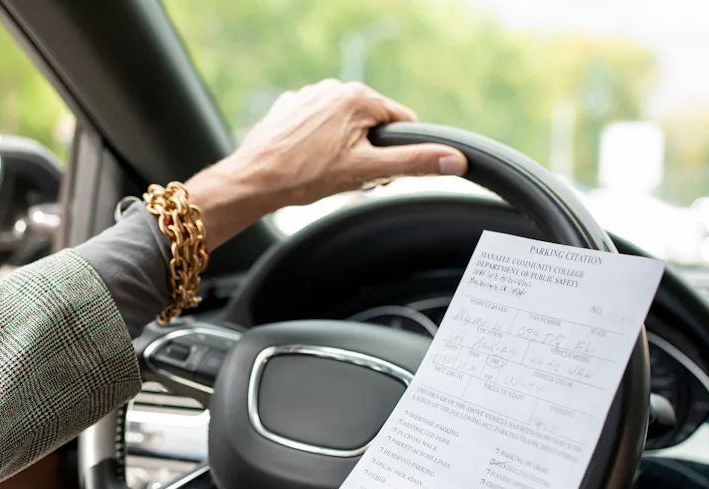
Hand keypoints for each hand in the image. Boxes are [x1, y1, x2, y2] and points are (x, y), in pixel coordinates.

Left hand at [184, 80, 467, 246]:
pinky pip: (318, 125)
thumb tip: (454, 159)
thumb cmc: (305, 177)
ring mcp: (309, 95)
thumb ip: (413, 162)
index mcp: (359, 97)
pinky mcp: (289, 107)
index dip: (397, 152)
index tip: (378, 173)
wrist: (253, 181)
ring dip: (344, 148)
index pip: (402, 121)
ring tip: (324, 172)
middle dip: (369, 152)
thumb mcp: (367, 172)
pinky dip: (318, 144)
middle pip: (372, 123)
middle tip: (348, 177)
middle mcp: (334, 88)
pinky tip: (306, 163)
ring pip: (345, 125)